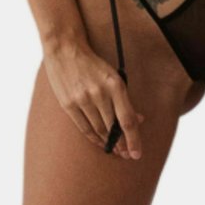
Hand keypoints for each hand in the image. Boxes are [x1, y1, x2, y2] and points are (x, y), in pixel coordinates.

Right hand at [43, 42, 144, 160]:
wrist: (65, 49)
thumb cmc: (93, 64)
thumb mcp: (114, 76)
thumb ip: (125, 99)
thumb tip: (139, 120)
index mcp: (115, 85)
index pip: (127, 119)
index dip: (133, 139)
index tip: (137, 154)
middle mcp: (99, 93)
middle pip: (113, 128)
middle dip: (121, 145)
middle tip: (127, 155)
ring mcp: (82, 99)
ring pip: (99, 129)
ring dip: (108, 143)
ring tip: (115, 151)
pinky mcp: (68, 104)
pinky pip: (84, 127)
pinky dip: (93, 138)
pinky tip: (100, 143)